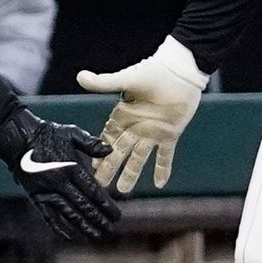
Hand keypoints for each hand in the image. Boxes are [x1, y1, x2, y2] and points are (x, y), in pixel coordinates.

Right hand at [0, 107, 121, 240]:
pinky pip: (47, 215)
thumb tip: (109, 150)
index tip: (116, 215)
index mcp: (72, 167)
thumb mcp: (71, 133)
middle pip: (83, 206)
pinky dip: (57, 227)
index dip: (106, 205)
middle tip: (110, 230)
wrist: (18, 138)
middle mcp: (60, 182)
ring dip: (83, 226)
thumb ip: (90, 143)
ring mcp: (47, 191)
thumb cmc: (47, 134)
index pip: (93, 191)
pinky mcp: (35, 196)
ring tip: (96, 236)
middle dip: (98, 219)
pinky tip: (68, 236)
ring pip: (68, 213)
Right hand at [76, 36, 208, 192]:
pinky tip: (160, 185)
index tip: (93, 166)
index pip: (108, 138)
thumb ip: (104, 83)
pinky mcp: (170, 134)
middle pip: (120, 152)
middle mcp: (136, 126)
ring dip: (132, 174)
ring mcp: (153, 132)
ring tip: (124, 191)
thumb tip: (80, 77)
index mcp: (123, 115)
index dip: (101, 152)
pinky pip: (165, 156)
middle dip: (111, 168)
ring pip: (139, 158)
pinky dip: (163, 169)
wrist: (181, 72)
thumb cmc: (153, 71)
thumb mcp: (127, 79)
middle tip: (101, 185)